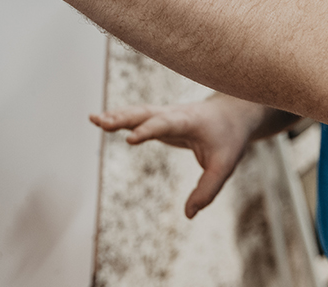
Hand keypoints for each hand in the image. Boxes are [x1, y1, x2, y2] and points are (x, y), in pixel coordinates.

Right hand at [90, 95, 264, 217]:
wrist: (233, 113)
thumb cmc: (229, 139)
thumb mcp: (225, 166)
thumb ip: (207, 190)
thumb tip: (189, 214)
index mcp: (188, 121)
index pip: (165, 124)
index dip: (148, 131)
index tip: (129, 139)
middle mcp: (173, 113)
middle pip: (144, 113)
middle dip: (123, 118)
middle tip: (102, 123)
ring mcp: (164, 114)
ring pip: (137, 112)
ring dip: (116, 115)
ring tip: (94, 119)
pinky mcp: (159, 119)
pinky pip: (136, 117)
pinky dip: (119, 118)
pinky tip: (102, 121)